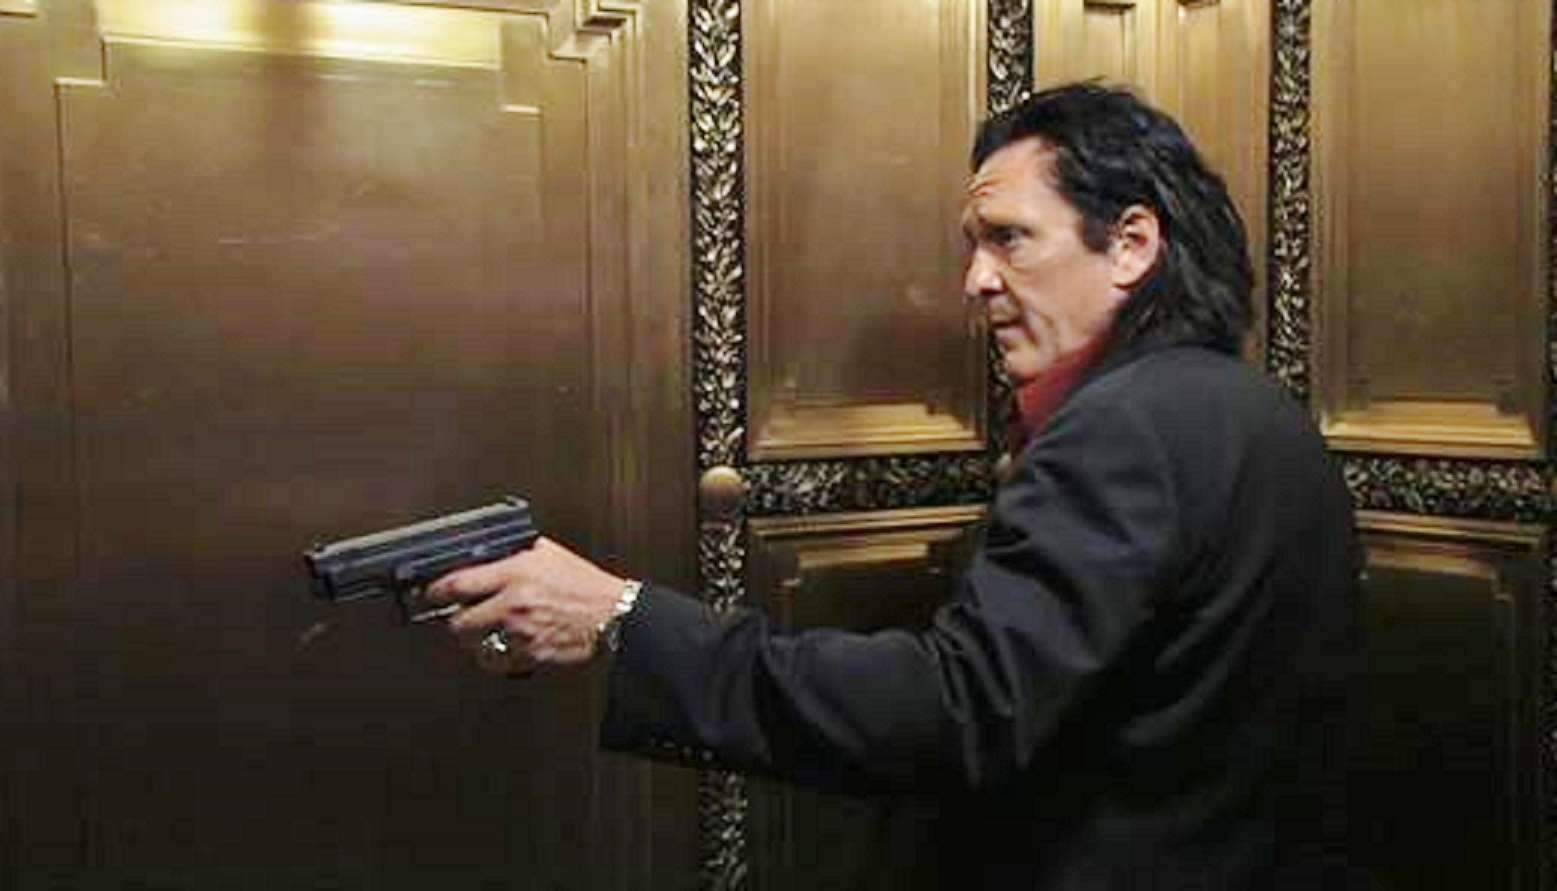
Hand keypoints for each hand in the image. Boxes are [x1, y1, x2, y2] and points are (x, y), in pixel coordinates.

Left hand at [425, 537, 625, 674]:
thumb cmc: (585, 586)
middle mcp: (513, 604)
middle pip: (459, 622)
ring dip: (477, 641)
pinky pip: (497, 663)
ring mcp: (520, 633)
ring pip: (476, 646)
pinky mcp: (529, 656)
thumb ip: (517, 553)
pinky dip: (496, 657)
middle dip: (458, 620)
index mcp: (515, 573)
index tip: (432, 593)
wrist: (613, 615)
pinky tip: (505, 647)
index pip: (458, 583)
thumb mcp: (550, 555)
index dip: (436, 590)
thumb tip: (491, 553)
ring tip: (487, 633)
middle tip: (463, 617)